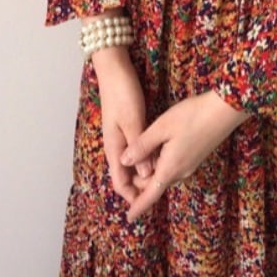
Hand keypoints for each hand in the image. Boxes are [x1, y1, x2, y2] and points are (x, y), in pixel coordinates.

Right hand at [92, 47, 152, 205]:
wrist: (114, 69)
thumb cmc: (122, 94)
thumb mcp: (133, 120)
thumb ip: (140, 148)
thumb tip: (146, 174)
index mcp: (114, 147)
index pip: (121, 181)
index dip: (133, 196)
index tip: (146, 207)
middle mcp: (115, 145)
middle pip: (126, 175)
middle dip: (141, 185)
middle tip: (161, 190)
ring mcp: (120, 135)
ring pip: (132, 163)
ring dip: (144, 172)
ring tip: (162, 177)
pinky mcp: (127, 126)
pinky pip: (136, 150)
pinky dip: (146, 158)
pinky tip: (158, 156)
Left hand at [120, 91, 250, 221]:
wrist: (225, 110)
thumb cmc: (192, 116)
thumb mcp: (161, 127)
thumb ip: (142, 145)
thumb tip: (123, 161)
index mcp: (170, 168)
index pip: (150, 195)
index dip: (138, 206)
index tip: (128, 218)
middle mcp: (181, 172)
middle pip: (155, 185)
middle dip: (139, 182)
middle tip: (124, 167)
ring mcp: (190, 165)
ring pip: (164, 176)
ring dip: (149, 172)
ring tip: (137, 157)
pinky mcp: (195, 157)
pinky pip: (173, 168)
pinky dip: (160, 165)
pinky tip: (156, 149)